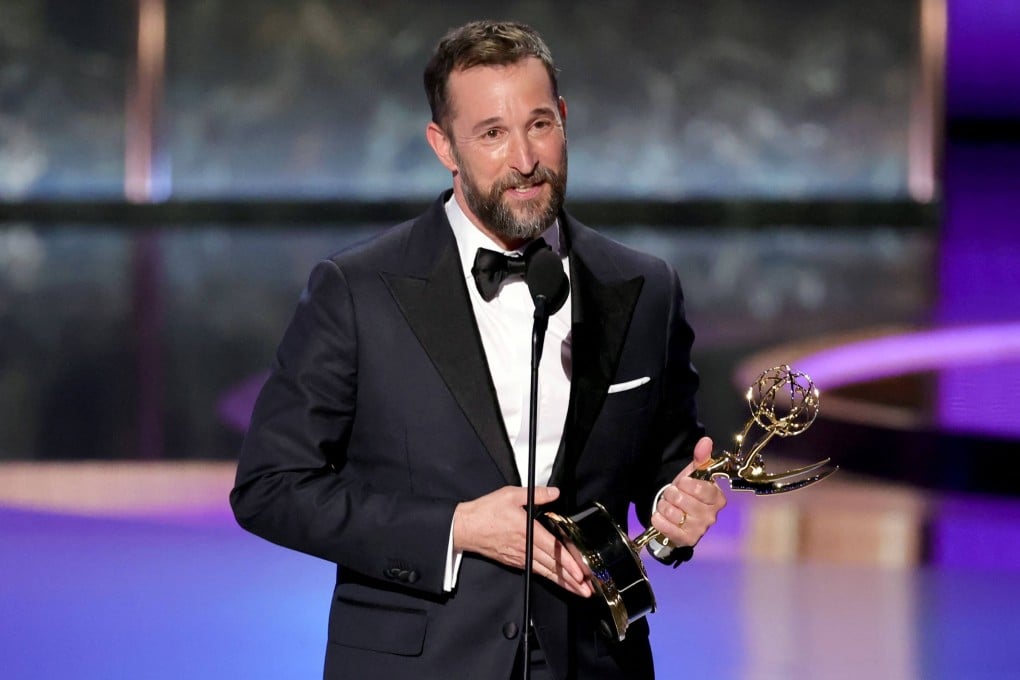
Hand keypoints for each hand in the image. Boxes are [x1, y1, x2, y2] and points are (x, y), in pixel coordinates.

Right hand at [454, 486, 591, 597]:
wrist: (465, 527)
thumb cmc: (486, 511)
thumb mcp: (511, 495)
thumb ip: (536, 494)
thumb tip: (555, 492)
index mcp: (527, 530)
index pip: (553, 550)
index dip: (568, 563)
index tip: (581, 573)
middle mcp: (525, 547)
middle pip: (552, 566)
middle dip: (571, 579)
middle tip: (588, 590)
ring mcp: (520, 557)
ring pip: (545, 572)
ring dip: (563, 583)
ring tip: (579, 591)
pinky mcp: (514, 562)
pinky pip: (536, 572)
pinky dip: (549, 578)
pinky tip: (559, 582)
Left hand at [651, 436, 726, 547]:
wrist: (679, 518)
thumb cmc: (688, 495)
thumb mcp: (693, 475)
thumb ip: (701, 457)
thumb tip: (706, 441)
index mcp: (717, 499)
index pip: (700, 488)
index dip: (686, 484)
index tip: (682, 483)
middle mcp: (711, 517)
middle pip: (682, 499)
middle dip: (672, 494)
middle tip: (674, 496)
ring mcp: (699, 530)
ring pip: (670, 511)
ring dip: (664, 505)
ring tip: (669, 506)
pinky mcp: (685, 540)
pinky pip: (662, 524)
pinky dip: (658, 518)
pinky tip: (663, 516)